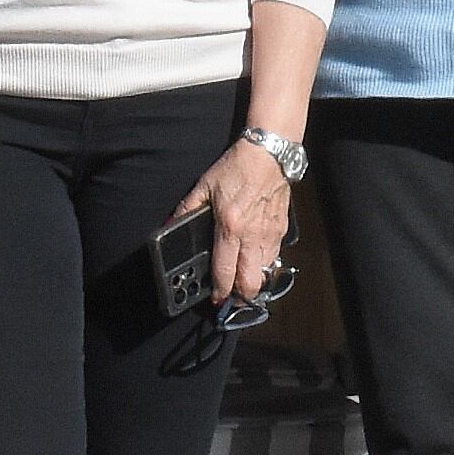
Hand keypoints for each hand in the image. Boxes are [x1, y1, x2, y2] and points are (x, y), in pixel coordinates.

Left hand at [172, 137, 293, 307]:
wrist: (268, 155)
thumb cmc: (237, 168)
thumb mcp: (204, 186)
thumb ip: (186, 209)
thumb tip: (171, 224)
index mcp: (230, 227)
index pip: (225, 271)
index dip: (220, 291)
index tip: (215, 299)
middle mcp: (252, 236)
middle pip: (251, 283)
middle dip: (241, 296)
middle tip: (232, 295)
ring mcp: (270, 235)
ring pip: (266, 273)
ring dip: (254, 279)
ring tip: (243, 277)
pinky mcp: (282, 230)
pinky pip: (275, 256)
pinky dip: (266, 263)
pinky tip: (256, 256)